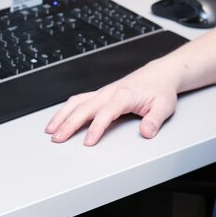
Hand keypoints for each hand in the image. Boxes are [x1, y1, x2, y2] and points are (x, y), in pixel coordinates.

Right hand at [45, 61, 178, 145]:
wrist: (160, 74)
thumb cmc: (160, 90)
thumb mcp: (164, 106)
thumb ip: (154, 120)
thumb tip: (146, 132)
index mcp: (124, 95)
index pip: (106, 112)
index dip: (96, 128)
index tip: (88, 142)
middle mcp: (110, 92)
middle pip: (85, 107)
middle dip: (69, 123)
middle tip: (58, 139)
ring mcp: (103, 92)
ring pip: (77, 102)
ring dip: (63, 115)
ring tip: (51, 130)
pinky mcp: (101, 94)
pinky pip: (79, 99)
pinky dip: (67, 109)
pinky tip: (60, 118)